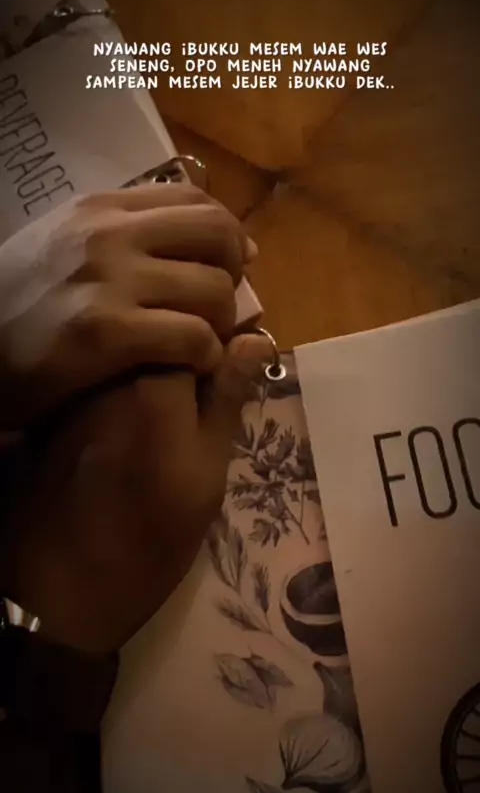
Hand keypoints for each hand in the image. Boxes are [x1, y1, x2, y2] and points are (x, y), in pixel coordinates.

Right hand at [0, 183, 256, 429]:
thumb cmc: (19, 304)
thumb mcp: (63, 244)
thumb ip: (125, 232)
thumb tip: (203, 235)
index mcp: (100, 208)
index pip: (195, 200)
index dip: (229, 233)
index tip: (234, 264)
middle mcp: (108, 233)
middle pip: (217, 234)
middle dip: (235, 272)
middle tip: (220, 305)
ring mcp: (108, 280)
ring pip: (214, 290)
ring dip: (221, 323)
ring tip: (203, 341)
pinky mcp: (106, 333)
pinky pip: (193, 337)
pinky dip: (206, 355)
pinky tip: (191, 366)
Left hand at [1, 335, 268, 653]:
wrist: (62, 588)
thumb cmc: (152, 535)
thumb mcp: (207, 471)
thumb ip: (227, 400)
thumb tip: (255, 340)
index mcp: (155, 380)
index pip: (197, 327)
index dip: (220, 345)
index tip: (233, 374)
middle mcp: (109, 371)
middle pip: (159, 339)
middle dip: (187, 357)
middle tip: (202, 406)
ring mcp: (76, 390)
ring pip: (130, 361)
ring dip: (154, 377)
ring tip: (165, 426)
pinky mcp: (54, 413)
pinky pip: (101, 385)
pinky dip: (120, 398)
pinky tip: (126, 439)